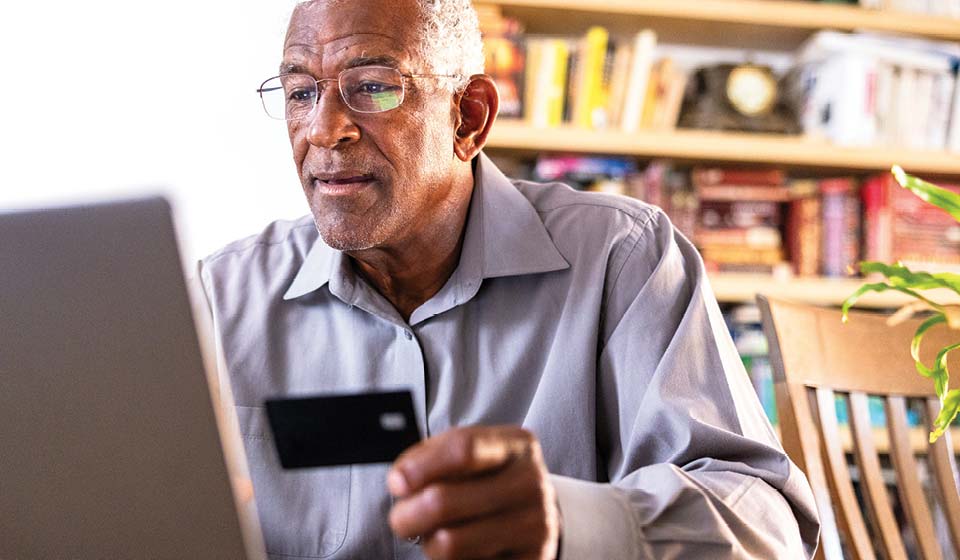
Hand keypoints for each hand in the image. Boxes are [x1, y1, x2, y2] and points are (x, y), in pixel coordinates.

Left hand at [387, 425, 560, 559]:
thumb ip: (434, 456)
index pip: (462, 449)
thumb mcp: (473, 454)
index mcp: (515, 445)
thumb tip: (400, 480)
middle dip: (407, 515)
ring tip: (435, 536)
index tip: (396, 483)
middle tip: (401, 519)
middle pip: (444, 502)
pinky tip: (462, 552)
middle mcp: (530, 483)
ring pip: (450, 544)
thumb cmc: (492, 479)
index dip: (419, 467)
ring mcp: (535, 526)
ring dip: (429, 543)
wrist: (538, 514)